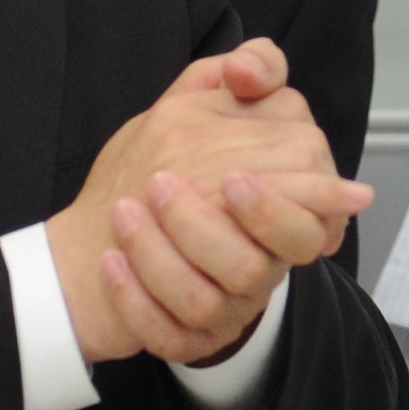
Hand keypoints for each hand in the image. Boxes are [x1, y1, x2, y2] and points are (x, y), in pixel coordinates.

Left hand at [47, 41, 371, 365]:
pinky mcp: (184, 338)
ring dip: (162, 257)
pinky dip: (136, 301)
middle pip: (257, 265)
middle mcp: (259, 265)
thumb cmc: (167, 166)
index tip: (230, 178)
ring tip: (125, 213)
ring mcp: (222, 308)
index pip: (307, 221)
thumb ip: (251, 71)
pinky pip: (167, 335)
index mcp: (278, 214)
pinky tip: (113, 263)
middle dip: (208, 228)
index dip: (274, 206)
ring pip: (207, 302)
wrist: (101, 234)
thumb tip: (251, 71)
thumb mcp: (206, 103)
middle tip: (161, 185)